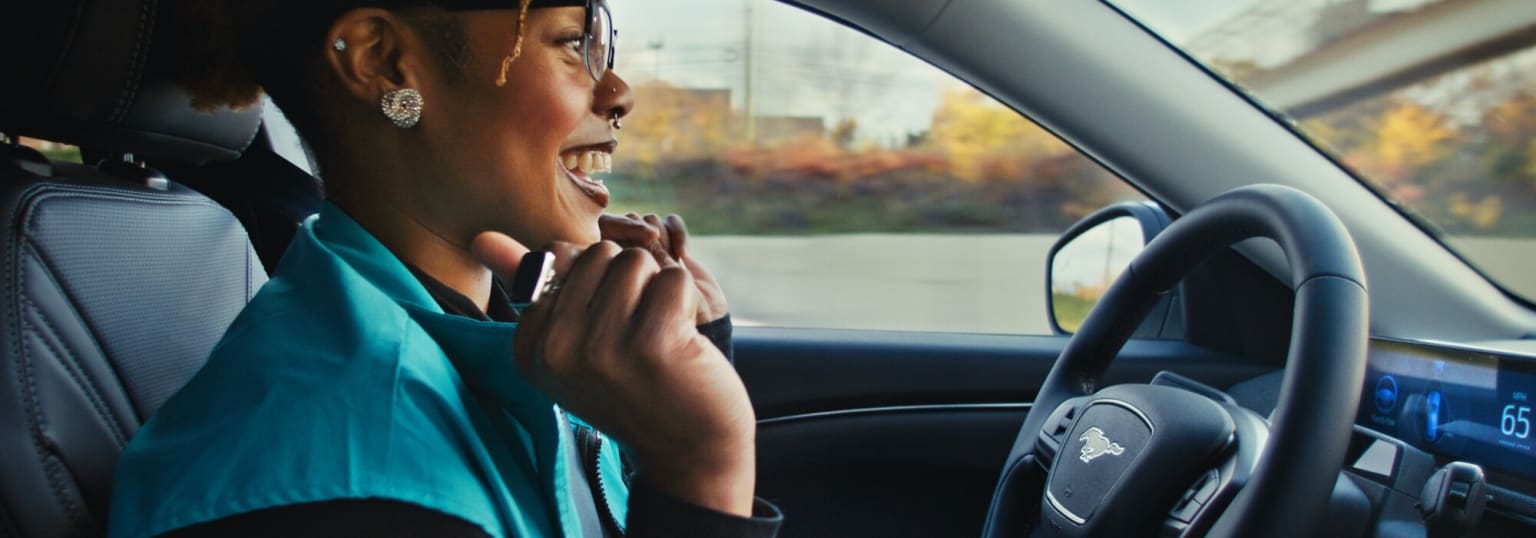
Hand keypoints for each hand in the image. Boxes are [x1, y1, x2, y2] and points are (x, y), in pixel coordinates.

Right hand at [472, 232, 755, 515]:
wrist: (688, 449)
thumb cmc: (635, 387)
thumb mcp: (573, 344)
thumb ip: (535, 287)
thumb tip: (480, 237)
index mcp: (530, 348)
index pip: (558, 259)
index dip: (598, 285)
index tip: (608, 337)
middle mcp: (557, 350)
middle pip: (599, 254)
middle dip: (628, 282)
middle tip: (639, 334)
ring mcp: (602, 348)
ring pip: (635, 261)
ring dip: (658, 290)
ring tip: (661, 336)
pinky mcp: (652, 344)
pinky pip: (672, 278)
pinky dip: (687, 301)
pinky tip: (684, 342)